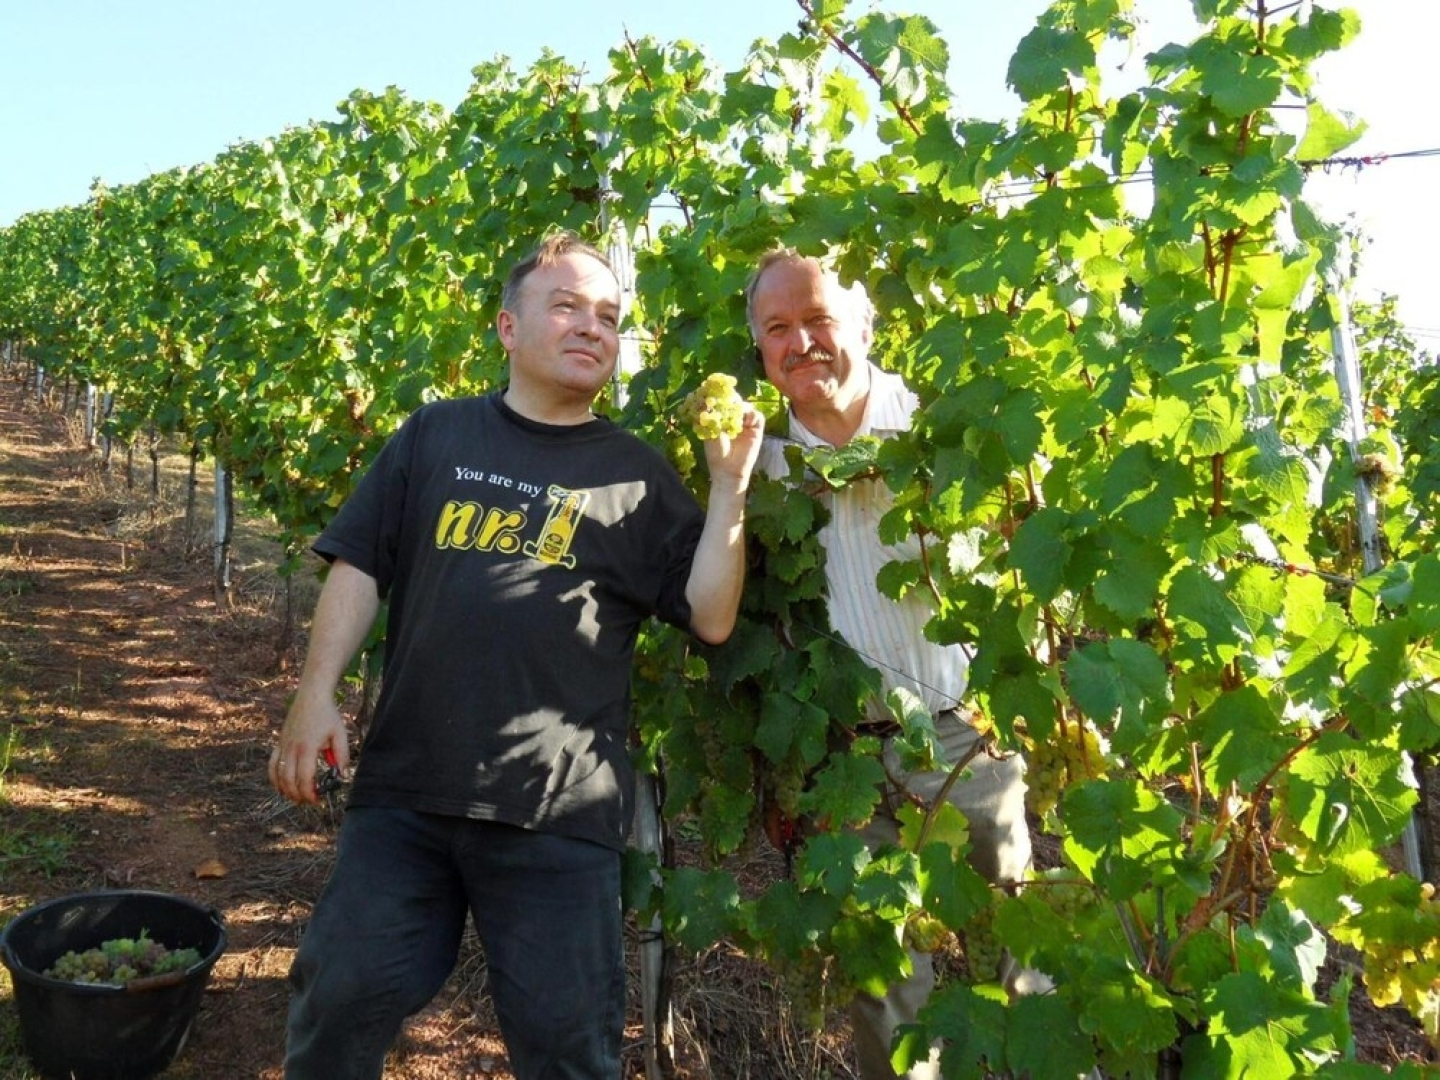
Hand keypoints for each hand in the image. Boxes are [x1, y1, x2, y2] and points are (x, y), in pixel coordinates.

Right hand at [269, 687, 348, 804]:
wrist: (311, 697)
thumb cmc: (327, 715)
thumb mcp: (340, 734)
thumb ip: (341, 755)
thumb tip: (341, 775)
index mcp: (308, 747)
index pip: (305, 778)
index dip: (309, 793)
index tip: (317, 800)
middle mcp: (292, 748)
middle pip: (289, 780)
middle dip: (298, 795)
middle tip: (309, 801)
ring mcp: (283, 746)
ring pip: (278, 775)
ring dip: (285, 790)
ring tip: (296, 797)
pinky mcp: (279, 743)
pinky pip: (272, 764)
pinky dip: (274, 778)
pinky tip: (281, 786)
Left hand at [700, 402, 764, 492]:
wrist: (728, 470)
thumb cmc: (716, 453)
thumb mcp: (711, 432)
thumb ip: (713, 417)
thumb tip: (713, 401)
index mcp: (722, 418)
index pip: (724, 402)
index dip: (722, 397)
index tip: (718, 393)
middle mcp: (734, 419)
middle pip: (736, 401)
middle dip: (732, 399)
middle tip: (728, 401)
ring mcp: (746, 424)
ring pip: (747, 407)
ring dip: (742, 407)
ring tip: (736, 414)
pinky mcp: (756, 430)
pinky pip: (758, 416)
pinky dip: (753, 415)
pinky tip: (746, 422)